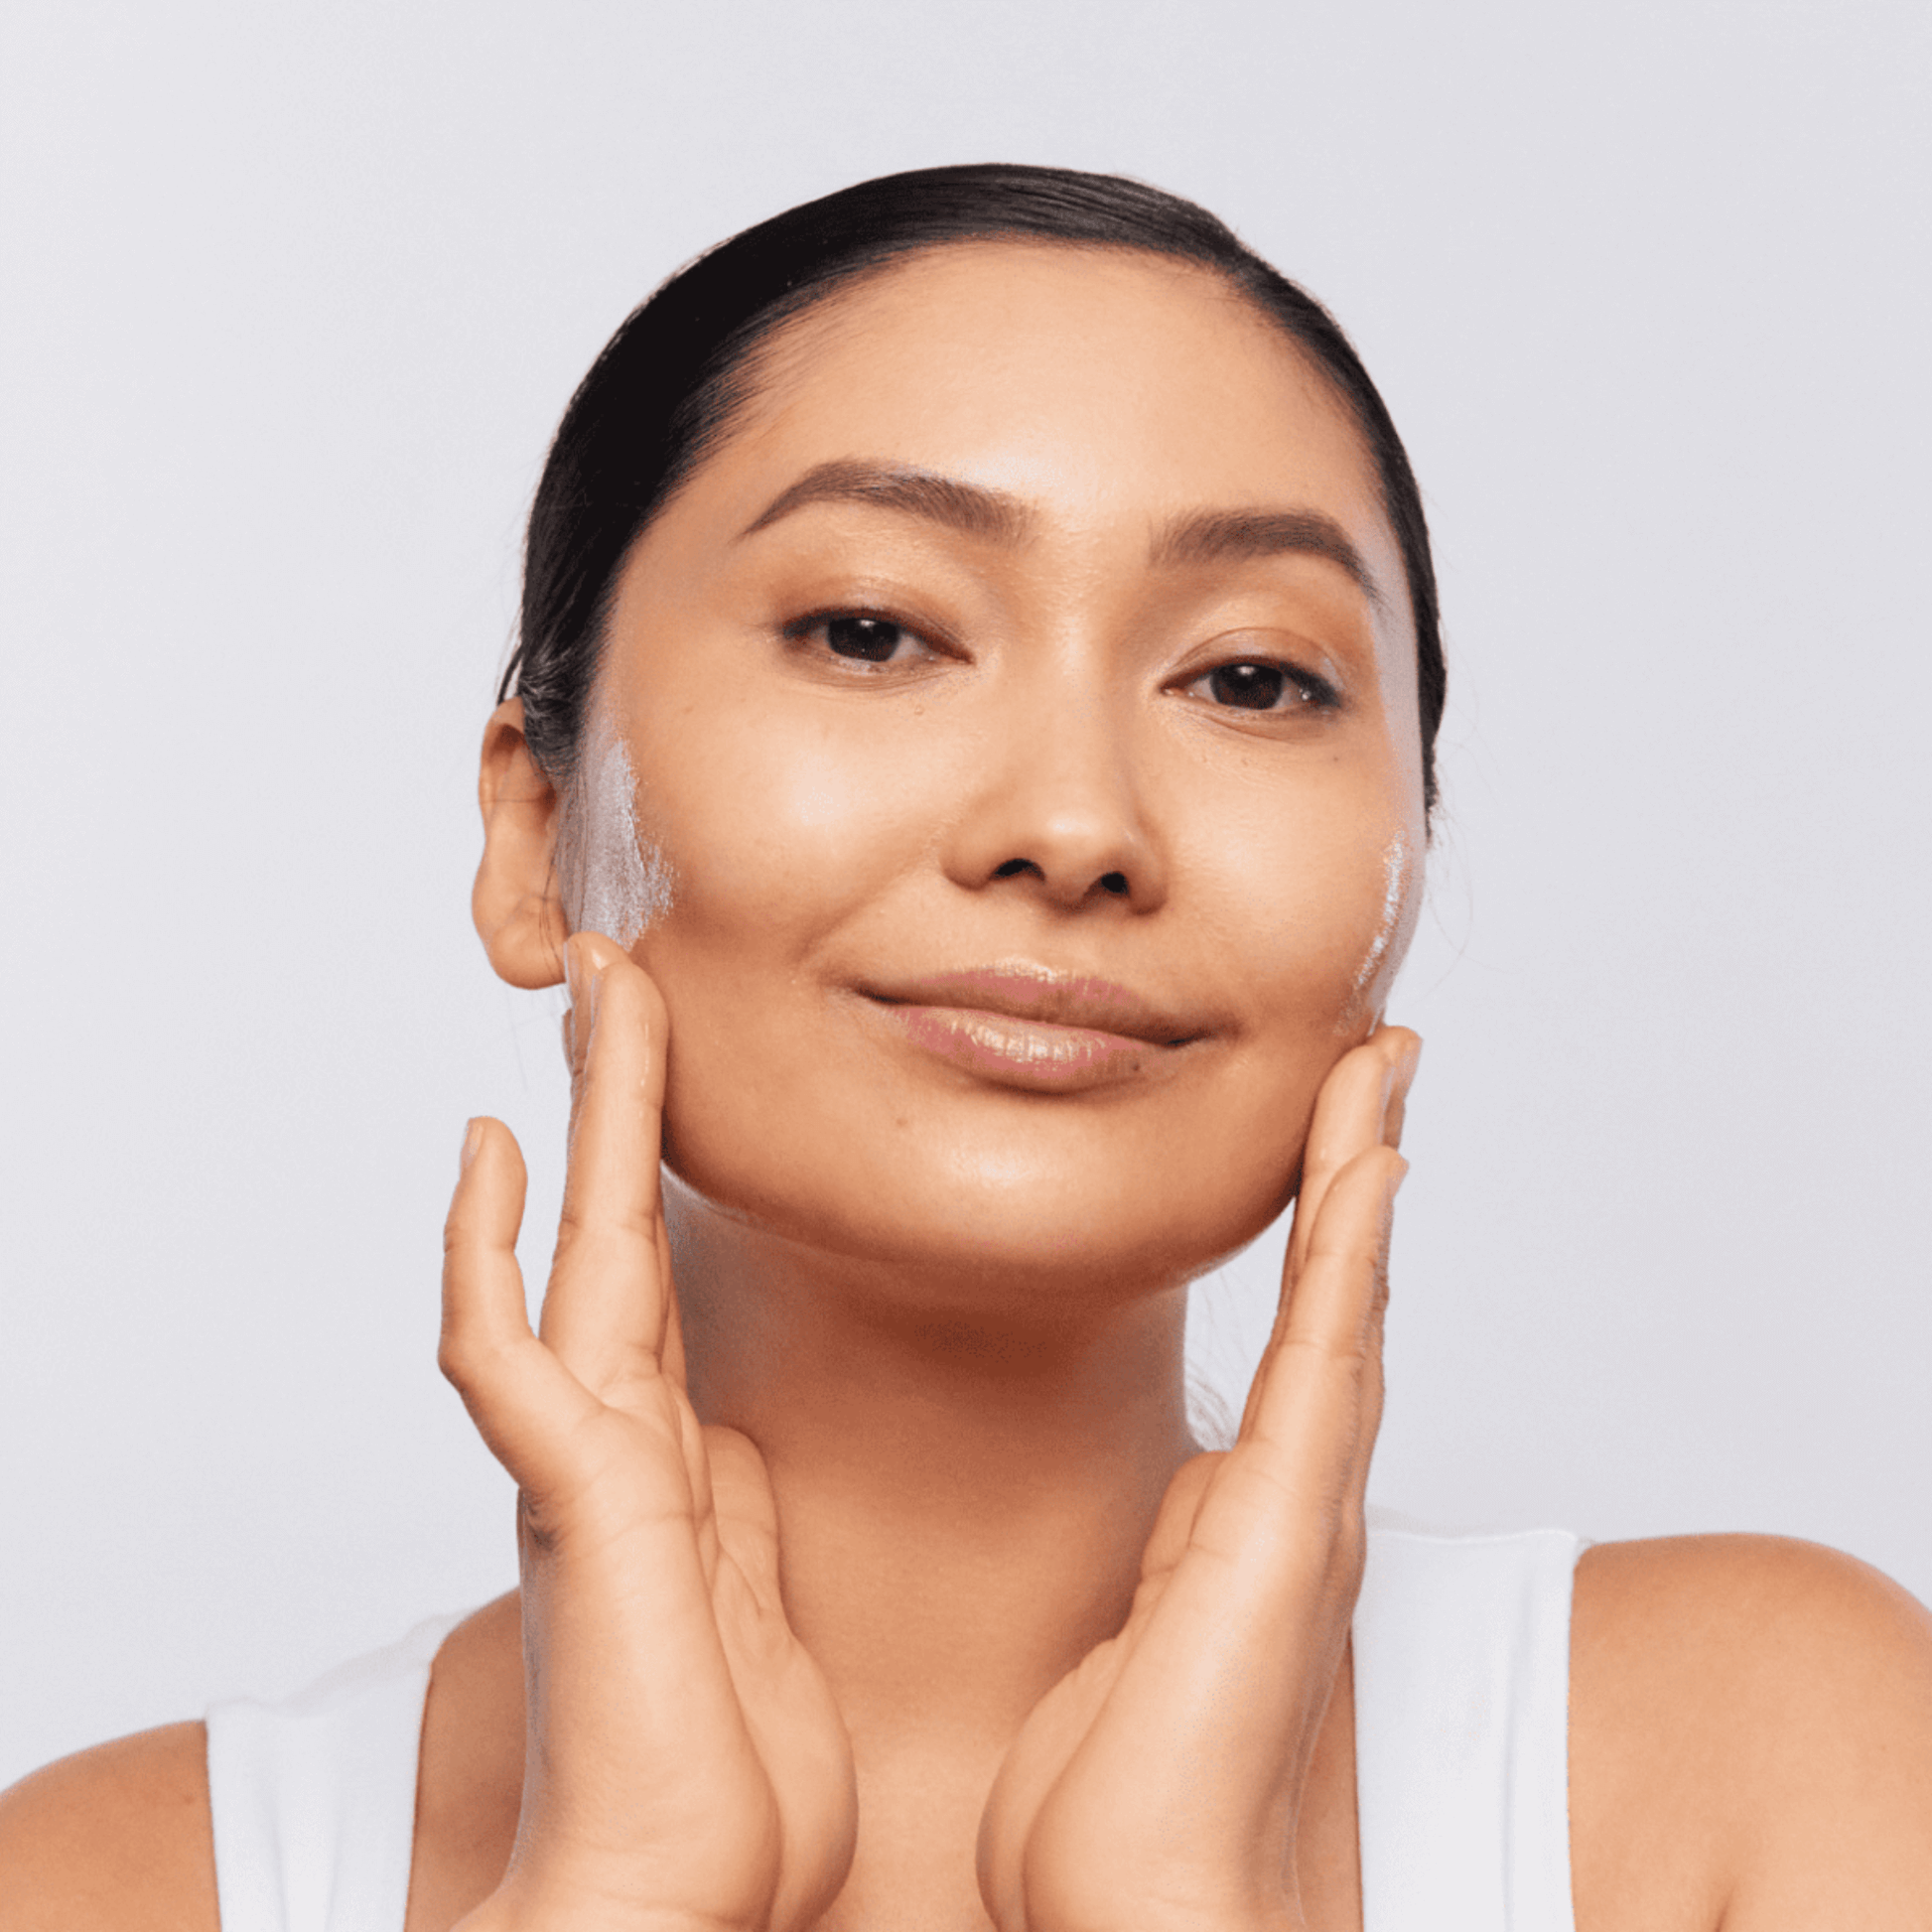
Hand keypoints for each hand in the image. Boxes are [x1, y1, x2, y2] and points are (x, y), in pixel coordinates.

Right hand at [440, 933, 856, 1931]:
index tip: (663, 1070)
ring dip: (584, 1118)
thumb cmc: (725, 1769)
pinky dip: (484, 1255)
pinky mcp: (576, 1498)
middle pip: (617, 1225)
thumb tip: (720, 1442)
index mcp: (668, 1451)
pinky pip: (507, 1354)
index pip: (657, 1270)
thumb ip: (731, 1501)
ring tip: (589, 994)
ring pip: (573, 1248)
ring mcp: (587, 1459)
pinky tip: (487, 1154)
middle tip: (621, 975)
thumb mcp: (754, 1591)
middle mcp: (617, 1435)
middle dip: (622, 1096)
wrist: (679, 1897)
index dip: (656, 1166)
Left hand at [977, 1025, 1419, 1931]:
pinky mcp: (1285, 1519)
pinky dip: (1353, 1250)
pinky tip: (1371, 1162)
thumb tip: (1196, 1491)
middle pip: (1340, 1298)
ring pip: (1345, 1298)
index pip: (1299, 1342)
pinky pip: (1328, 1349)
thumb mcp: (1129, 1637)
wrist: (1138, 1906)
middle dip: (1360, 1175)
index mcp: (1252, 1516)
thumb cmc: (1119, 1800)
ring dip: (1364, 1176)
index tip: (1335, 1140)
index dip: (1323, 1237)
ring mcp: (1301, 1503)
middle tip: (1379, 1064)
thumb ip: (1177, 1554)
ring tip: (1381, 1068)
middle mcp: (1296, 1496)